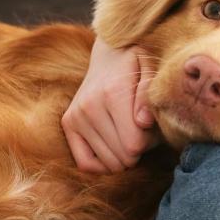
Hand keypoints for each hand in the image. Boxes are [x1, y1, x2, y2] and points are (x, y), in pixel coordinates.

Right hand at [61, 38, 158, 172]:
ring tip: (129, 136)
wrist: (109, 54)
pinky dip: (103, 165)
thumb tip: (144, 122)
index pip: (134, 144)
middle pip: (123, 156)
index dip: (149, 141)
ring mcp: (75, 116)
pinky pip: (85, 163)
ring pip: (108, 163)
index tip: (151, 127)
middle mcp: (89, 107)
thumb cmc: (136, 63)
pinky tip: (114, 152)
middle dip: (139, 150)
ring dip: (124, 156)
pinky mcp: (68, 124)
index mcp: (112, 93)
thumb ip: (149, 94)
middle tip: (142, 131)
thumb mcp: (150, 68)